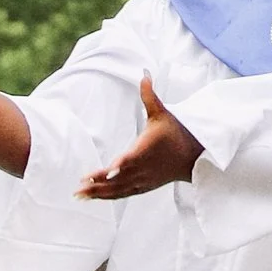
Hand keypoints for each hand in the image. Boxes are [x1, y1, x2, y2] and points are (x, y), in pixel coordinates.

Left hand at [77, 73, 202, 200]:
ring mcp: (144, 180)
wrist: (194, 156)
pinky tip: (93, 197)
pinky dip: (108, 196)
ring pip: (119, 189)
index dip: (121, 165)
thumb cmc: (176, 132)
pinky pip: (124, 193)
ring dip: (99, 193)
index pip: (133, 158)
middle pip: (120, 178)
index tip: (109, 170)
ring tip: (79, 194)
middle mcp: (144, 168)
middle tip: (78, 187)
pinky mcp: (144, 186)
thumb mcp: (162, 113)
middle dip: (98, 184)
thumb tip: (144, 73)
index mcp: (147, 149)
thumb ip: (149, 96)